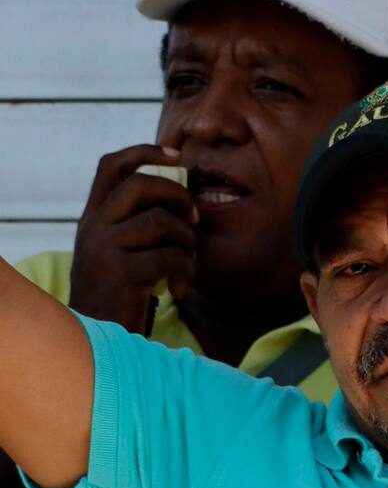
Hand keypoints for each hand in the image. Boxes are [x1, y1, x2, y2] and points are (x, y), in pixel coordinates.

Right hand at [69, 145, 197, 332]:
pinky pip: (169, 257)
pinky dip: (184, 271)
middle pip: (141, 184)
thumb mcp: (118, 250)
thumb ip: (138, 222)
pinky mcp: (120, 272)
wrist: (98, 335)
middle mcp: (94, 227)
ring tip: (185, 263)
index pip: (111, 166)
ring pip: (161, 221)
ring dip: (186, 241)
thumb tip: (183, 197)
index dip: (145, 152)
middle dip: (178, 195)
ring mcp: (104, 248)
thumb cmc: (119, 292)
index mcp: (94, 217)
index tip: (177, 156)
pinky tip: (178, 288)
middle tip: (193, 218)